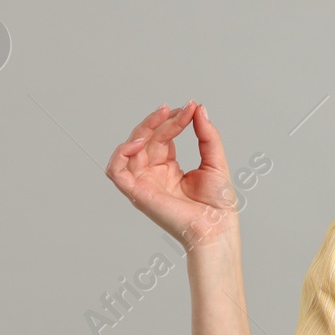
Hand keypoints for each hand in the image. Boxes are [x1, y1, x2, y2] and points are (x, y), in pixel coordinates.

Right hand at [105, 101, 237, 249]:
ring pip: (130, 149)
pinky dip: (120, 154)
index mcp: (169, 168)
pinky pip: (116, 171)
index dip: (173, 121)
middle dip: (159, 121)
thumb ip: (207, 135)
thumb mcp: (215, 161)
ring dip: (142, 129)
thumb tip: (199, 109)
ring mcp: (144, 183)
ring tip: (160, 117)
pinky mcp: (137, 193)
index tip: (190, 107)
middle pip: (146, 139)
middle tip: (175, 109)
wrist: (217, 228)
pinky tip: (138, 141)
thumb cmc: (218, 204)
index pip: (163, 137)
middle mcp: (153, 174)